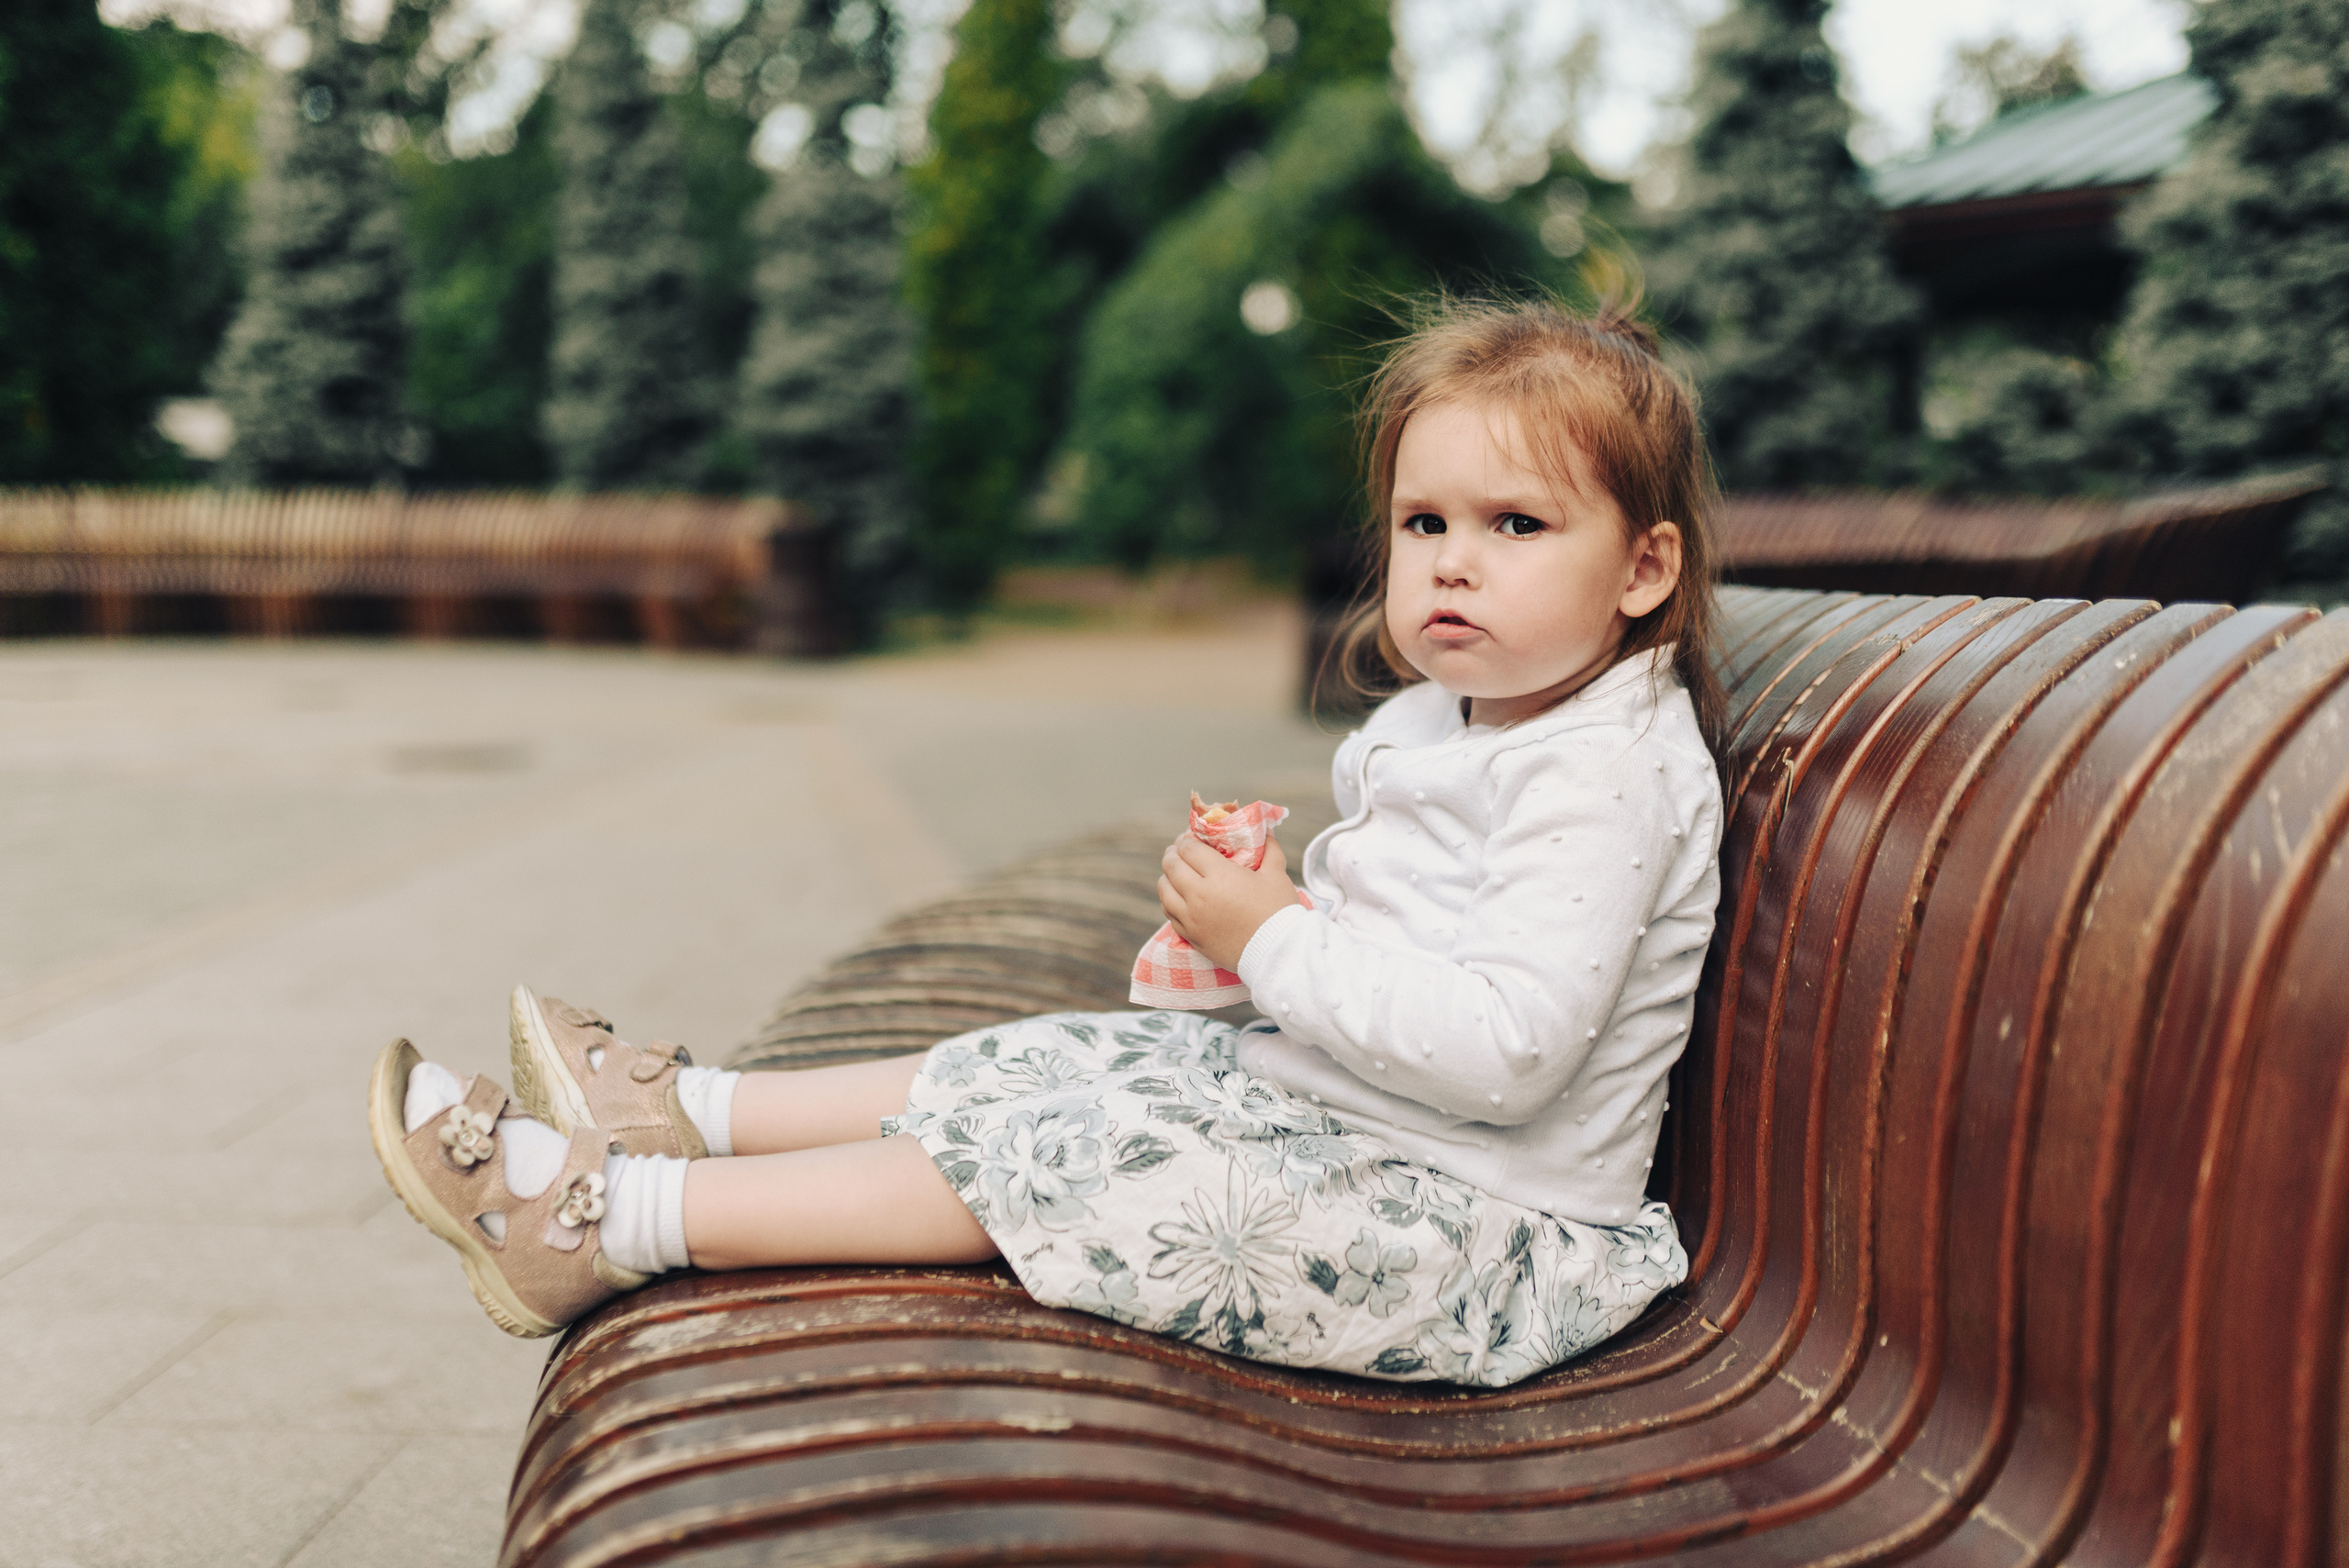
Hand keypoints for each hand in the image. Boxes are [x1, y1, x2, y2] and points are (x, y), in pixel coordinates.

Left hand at [1157, 833, 1297, 971]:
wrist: (1276, 953)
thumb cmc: (1278, 911)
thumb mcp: (1277, 874)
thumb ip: (1270, 849)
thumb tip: (1266, 831)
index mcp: (1219, 875)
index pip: (1189, 849)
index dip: (1186, 840)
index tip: (1190, 838)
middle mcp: (1199, 895)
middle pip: (1172, 866)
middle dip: (1173, 854)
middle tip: (1177, 850)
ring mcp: (1192, 918)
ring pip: (1164, 890)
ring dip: (1166, 876)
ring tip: (1173, 872)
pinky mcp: (1191, 936)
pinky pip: (1169, 913)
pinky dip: (1168, 900)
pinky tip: (1175, 896)